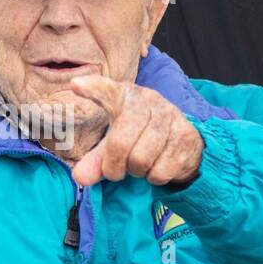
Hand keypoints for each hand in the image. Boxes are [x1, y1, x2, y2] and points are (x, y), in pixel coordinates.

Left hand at [69, 75, 203, 187]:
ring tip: (140, 165)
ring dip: (137, 172)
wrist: (182, 140)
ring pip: (141, 161)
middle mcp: (148, 100)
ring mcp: (170, 116)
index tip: (76, 85)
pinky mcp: (186, 136)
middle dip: (114, 167)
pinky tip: (158, 165)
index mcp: (125, 96)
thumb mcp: (113, 143)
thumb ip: (95, 161)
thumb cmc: (139, 137)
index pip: (106, 91)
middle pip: (120, 144)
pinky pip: (160, 172)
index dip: (92, 89)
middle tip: (117, 170)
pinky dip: (155, 178)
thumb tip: (81, 178)